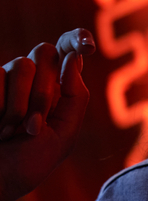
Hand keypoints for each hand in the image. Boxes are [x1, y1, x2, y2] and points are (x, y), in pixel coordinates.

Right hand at [0, 29, 94, 200]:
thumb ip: (76, 98)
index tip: (86, 45)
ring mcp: (4, 80)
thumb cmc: (28, 163)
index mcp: (57, 88)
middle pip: (46, 52)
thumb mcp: (64, 135)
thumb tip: (75, 58)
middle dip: (45, 91)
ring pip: (23, 64)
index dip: (77, 38)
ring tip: (12, 132)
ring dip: (22, 104)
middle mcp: (31, 79)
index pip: (67, 49)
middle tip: (35, 126)